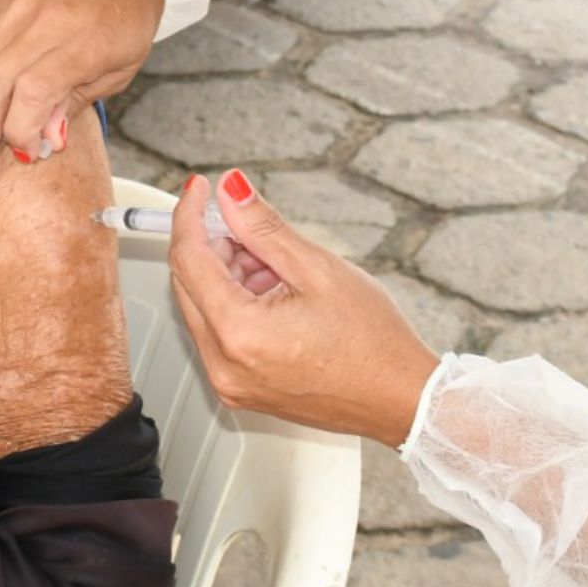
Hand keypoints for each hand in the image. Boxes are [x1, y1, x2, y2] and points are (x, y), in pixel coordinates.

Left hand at [167, 170, 440, 448]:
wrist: (399, 398)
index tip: (200, 188)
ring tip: (279, 266)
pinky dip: (237, 305)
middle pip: (188, 285)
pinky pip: (220, 336)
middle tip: (250, 226)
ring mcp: (231, 383)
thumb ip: (262, 227)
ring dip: (228, 276)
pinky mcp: (242, 390)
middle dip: (213, 246)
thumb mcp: (317, 269)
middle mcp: (224, 365)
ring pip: (204, 309)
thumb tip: (229, 191)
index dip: (191, 215)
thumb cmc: (372, 342)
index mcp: (239, 333)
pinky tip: (276, 293)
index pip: (188, 259)